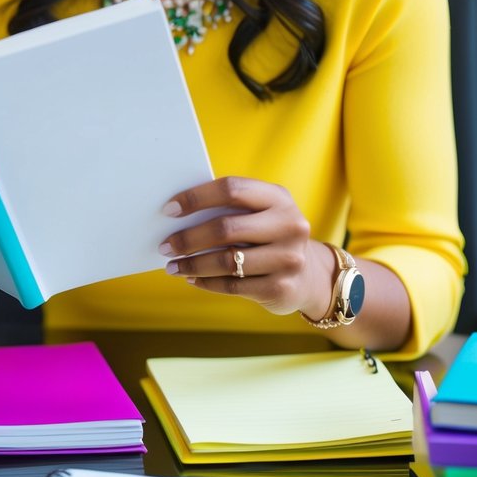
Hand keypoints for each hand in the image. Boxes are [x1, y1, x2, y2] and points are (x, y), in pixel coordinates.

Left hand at [159, 176, 334, 317]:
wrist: (311, 275)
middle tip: (165, 246)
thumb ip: (230, 209)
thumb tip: (177, 216)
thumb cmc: (270, 236)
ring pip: (226, 261)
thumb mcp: (262, 214)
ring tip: (173, 266)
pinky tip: (193, 279)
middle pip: (226, 227)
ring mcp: (289, 258)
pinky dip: (206, 282)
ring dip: (193, 265)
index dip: (196, 197)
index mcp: (279, 197)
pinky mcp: (282, 288)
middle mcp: (289, 225)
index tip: (169, 210)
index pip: (231, 189)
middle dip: (188, 238)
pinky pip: (233, 285)